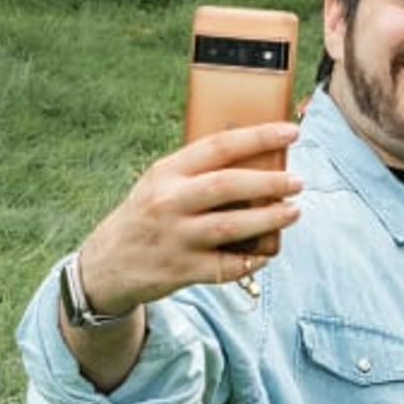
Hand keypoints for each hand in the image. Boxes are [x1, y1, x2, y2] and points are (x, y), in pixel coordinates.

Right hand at [77, 123, 302, 314]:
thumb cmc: (148, 215)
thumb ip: (199, 171)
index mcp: (166, 172)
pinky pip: (226, 266)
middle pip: (227, 185)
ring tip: (294, 212)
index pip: (218, 146)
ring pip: (230, 226)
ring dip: (268, 219)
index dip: (258, 137)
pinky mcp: (182, 270)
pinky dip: (251, 261)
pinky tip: (267, 255)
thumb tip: (260, 156)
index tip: (291, 133)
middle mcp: (168, 202)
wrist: (106, 265)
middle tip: (298, 182)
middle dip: (269, 181)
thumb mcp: (161, 184)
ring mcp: (175, 237)